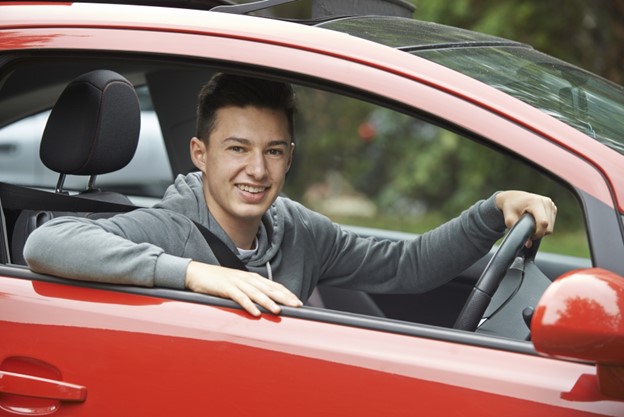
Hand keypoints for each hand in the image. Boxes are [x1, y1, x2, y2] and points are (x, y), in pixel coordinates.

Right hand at [184, 261, 302, 316]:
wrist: (196, 273)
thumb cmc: (217, 281)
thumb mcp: (237, 285)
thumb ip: (250, 292)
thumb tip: (264, 303)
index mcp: (251, 278)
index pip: (274, 285)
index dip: (287, 293)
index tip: (298, 301)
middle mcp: (247, 278)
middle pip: (269, 288)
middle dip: (284, 297)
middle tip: (297, 305)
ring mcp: (236, 282)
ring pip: (256, 293)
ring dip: (268, 302)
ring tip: (278, 311)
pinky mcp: (225, 288)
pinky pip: (239, 297)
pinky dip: (248, 305)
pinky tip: (255, 313)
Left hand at [495, 190, 556, 245]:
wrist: (513, 197)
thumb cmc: (510, 208)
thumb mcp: (509, 220)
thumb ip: (518, 232)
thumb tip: (529, 244)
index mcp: (535, 202)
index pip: (543, 223)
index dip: (538, 233)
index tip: (530, 236)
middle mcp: (546, 202)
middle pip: (549, 227)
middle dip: (539, 233)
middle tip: (528, 230)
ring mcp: (550, 204)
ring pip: (551, 226)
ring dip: (541, 229)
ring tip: (530, 224)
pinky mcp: (553, 207)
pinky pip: (552, 222)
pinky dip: (544, 225)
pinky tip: (535, 220)